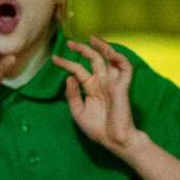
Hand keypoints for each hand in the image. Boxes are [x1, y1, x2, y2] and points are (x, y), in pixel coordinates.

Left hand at [52, 37, 139, 156]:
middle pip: (93, 60)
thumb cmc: (98, 128)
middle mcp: (102, 82)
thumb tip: (69, 77)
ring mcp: (112, 83)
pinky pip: (125, 68)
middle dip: (82, 49)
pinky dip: (119, 59)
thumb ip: (72, 95)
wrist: (114, 140)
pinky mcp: (122, 87)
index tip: (54, 59)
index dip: (66, 63)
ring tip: (92, 39)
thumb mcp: (78, 112)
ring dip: (103, 47)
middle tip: (70, 43)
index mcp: (91, 87)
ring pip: (110, 59)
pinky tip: (110, 53)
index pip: (78, 71)